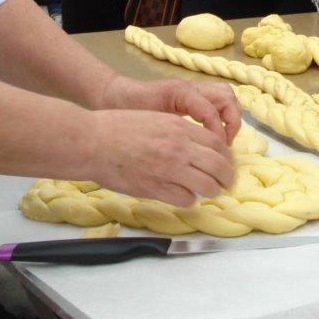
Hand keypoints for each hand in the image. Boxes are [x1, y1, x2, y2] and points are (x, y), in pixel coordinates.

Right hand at [83, 108, 234, 205]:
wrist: (92, 142)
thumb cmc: (117, 128)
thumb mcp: (155, 119)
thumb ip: (178, 131)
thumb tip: (197, 146)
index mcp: (179, 127)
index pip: (218, 144)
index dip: (225, 156)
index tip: (224, 162)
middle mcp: (179, 147)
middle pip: (219, 166)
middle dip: (226, 177)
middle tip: (226, 183)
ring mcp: (169, 169)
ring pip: (208, 185)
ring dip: (211, 190)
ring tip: (208, 192)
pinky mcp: (157, 188)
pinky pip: (186, 199)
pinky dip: (188, 199)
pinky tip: (182, 196)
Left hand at [97, 75, 241, 144]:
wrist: (112, 98)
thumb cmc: (125, 113)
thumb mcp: (146, 129)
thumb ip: (170, 140)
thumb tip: (191, 159)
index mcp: (180, 93)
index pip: (211, 112)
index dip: (218, 135)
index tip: (214, 156)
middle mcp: (190, 87)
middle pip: (227, 97)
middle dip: (232, 122)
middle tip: (224, 146)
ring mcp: (192, 89)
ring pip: (225, 96)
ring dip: (230, 118)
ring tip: (222, 142)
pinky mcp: (191, 95)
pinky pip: (216, 101)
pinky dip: (221, 116)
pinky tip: (211, 136)